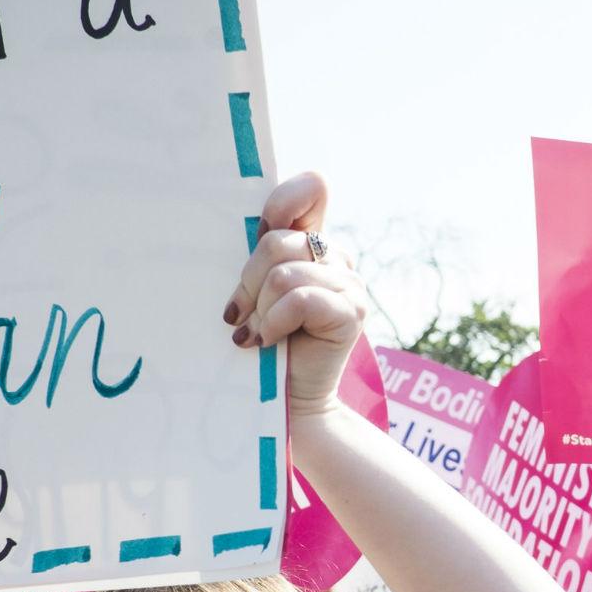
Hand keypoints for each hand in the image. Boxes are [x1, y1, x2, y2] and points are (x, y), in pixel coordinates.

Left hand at [226, 173, 368, 418]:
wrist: (287, 403)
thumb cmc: (263, 346)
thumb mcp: (255, 293)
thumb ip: (257, 259)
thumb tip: (242, 230)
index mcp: (312, 244)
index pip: (311, 188)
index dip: (282, 202)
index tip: (256, 233)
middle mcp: (335, 258)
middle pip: (277, 241)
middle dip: (249, 282)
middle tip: (240, 315)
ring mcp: (349, 284)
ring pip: (284, 274)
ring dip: (261, 311)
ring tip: (257, 336)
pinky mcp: (352, 312)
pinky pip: (300, 300)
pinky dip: (275, 323)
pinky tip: (268, 342)